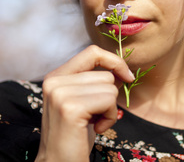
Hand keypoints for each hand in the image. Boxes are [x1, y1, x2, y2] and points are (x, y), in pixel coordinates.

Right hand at [35, 45, 133, 161]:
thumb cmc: (76, 133)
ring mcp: (60, 93)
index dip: (113, 61)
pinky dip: (110, 117)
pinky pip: (109, 100)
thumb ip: (93, 80)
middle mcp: (54, 80)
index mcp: (56, 75)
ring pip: (110, 86)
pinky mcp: (70, 108)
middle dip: (110, 96)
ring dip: (110, 108)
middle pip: (106, 74)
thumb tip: (122, 68)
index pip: (92, 52)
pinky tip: (96, 128)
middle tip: (96, 114)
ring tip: (94, 122)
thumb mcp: (82, 99)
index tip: (127, 76)